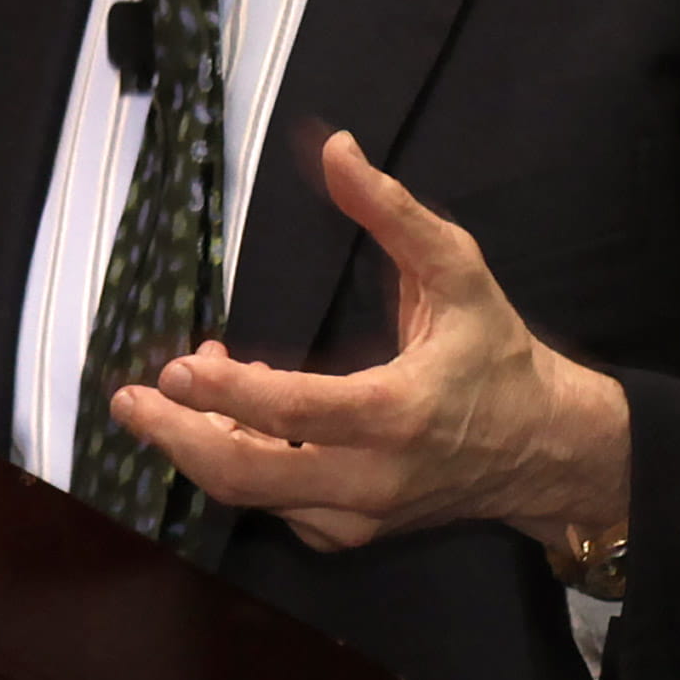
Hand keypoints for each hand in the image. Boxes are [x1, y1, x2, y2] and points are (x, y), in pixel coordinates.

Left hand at [107, 131, 631, 551]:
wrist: (550, 451)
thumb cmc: (499, 355)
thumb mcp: (458, 272)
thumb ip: (393, 212)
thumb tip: (334, 147)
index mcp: (398, 412)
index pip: (294, 414)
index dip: (227, 397)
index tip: (171, 371)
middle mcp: (373, 476)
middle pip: (249, 476)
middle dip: (176, 440)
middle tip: (129, 402)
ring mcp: (359, 514)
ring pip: (253, 496)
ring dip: (202, 444)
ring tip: (183, 391)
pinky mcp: (351, 532)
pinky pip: (275, 508)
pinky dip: (239, 465)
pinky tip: (230, 420)